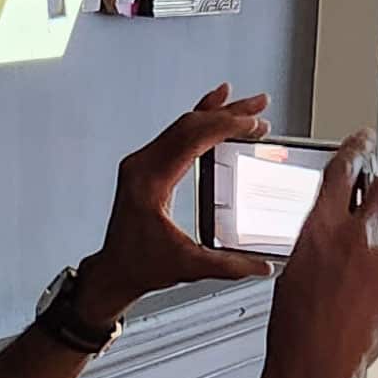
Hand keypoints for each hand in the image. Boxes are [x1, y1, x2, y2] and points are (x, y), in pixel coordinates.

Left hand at [70, 84, 278, 327]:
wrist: (115, 271)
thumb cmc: (141, 267)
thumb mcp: (189, 267)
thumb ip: (228, 267)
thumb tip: (263, 267)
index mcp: (150, 183)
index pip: (193, 139)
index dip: (227, 127)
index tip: (255, 124)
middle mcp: (141, 166)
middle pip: (190, 125)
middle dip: (228, 113)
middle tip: (260, 107)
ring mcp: (140, 163)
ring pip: (182, 125)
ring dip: (216, 113)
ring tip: (247, 105)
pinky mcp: (143, 166)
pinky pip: (173, 134)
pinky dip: (197, 120)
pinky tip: (213, 106)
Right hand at [261, 131, 377, 377]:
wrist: (312, 371)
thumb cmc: (293, 330)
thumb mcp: (292, 273)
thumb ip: (318, 246)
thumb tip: (333, 239)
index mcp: (319, 228)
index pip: (344, 170)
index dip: (357, 148)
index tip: (364, 138)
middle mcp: (354, 238)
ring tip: (359, 286)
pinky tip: (362, 308)